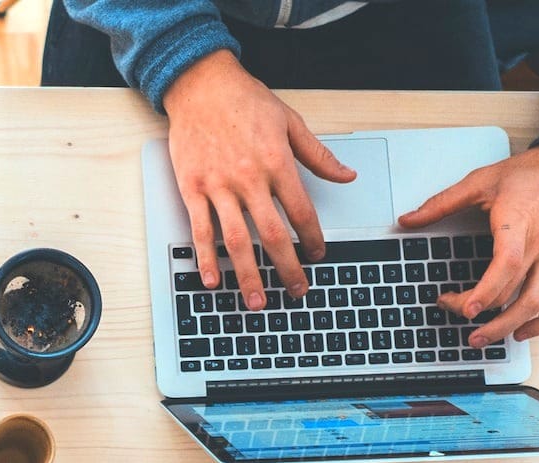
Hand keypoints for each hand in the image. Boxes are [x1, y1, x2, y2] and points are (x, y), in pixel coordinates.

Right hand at [163, 50, 355, 309]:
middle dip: (287, 268)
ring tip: (257, 301)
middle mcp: (248, 178)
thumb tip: (346, 176)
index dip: (313, 238)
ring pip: (237, 240)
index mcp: (276, 162)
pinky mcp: (192, 189)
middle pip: (273, 234)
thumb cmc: (245, 101)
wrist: (201, 86)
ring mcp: (218, 186)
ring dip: (248, 275)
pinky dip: (206, 258)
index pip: (301, 211)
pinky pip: (200, 231)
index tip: (318, 255)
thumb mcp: (290, 122)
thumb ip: (318, 155)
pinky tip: (213, 280)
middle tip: (296, 290)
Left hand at [398, 141, 538, 346]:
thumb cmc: (535, 172)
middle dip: (480, 311)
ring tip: (482, 338)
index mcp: (519, 223)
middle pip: (514, 291)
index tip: (464, 308)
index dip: (486, 291)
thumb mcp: (483, 180)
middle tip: (453, 312)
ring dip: (509, 327)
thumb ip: (443, 202)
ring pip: (538, 303)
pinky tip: (522, 331)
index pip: (507, 264)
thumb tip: (407, 220)